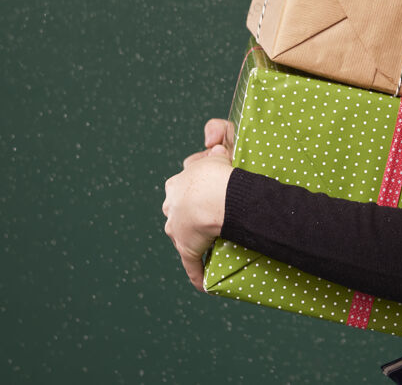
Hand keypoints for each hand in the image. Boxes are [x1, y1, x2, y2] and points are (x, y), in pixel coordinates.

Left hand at [163, 119, 235, 290]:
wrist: (215, 199)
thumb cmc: (218, 173)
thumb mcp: (219, 142)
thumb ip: (217, 130)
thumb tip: (212, 142)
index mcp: (176, 183)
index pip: (185, 180)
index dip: (201, 180)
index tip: (216, 181)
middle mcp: (171, 206)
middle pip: (180, 207)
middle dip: (192, 209)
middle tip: (216, 209)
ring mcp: (177, 230)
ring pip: (183, 232)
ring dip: (195, 236)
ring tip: (216, 237)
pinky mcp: (187, 249)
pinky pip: (193, 265)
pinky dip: (198, 274)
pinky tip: (205, 283)